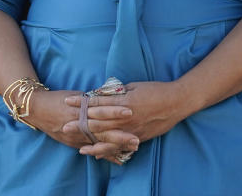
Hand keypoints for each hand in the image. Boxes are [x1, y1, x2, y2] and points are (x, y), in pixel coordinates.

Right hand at [24, 89, 139, 164]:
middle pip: (103, 129)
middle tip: (137, 137)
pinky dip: (105, 154)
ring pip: (100, 142)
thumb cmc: (58, 99)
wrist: (37, 108)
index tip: (131, 111)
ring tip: (132, 148)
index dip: (116, 112)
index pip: (101, 110)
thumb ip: (92, 98)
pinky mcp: (74, 142)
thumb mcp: (76, 95)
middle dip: (120, 134)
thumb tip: (110, 95)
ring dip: (117, 146)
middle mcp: (80, 123)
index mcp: (81, 107)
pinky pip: (92, 149)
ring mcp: (77, 135)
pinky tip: (118, 159)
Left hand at [62, 81, 191, 157]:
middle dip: (81, 124)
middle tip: (65, 126)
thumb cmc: (156, 90)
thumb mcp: (134, 86)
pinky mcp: (138, 138)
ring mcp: (132, 130)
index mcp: (124, 103)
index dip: (82, 102)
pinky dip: (109, 151)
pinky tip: (98, 155)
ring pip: (108, 139)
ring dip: (93, 143)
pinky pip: (120, 147)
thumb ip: (118, 92)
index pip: (98, 102)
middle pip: (99, 123)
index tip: (68, 101)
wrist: (176, 103)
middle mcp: (126, 119)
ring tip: (79, 147)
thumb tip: (102, 93)